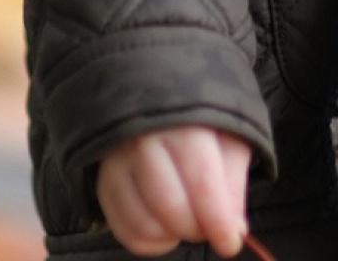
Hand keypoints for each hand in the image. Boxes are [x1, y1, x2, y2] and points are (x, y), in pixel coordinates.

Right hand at [96, 125, 250, 256]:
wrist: (157, 95)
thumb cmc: (202, 121)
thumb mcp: (230, 138)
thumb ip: (234, 182)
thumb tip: (234, 230)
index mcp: (184, 123)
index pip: (201, 181)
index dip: (217, 220)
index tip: (230, 242)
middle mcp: (144, 141)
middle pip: (170, 207)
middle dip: (196, 228)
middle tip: (209, 226)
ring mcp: (117, 163)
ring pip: (144, 225)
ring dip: (173, 236)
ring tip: (188, 220)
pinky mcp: (103, 184)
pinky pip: (125, 233)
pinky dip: (151, 242)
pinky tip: (166, 226)